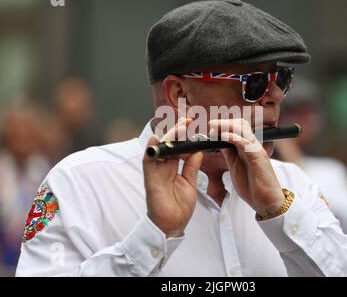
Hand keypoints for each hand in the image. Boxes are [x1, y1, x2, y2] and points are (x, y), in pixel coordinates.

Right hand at [143, 118, 203, 236]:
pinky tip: (156, 139)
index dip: (184, 134)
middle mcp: (164, 166)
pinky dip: (151, 150)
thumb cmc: (179, 206)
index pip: (178, 146)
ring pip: (160, 148)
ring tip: (180, 127)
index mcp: (173, 167)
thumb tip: (198, 150)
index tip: (193, 124)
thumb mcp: (190, 183)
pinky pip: (148, 161)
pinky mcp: (151, 178)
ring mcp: (156, 171)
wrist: (172, 225)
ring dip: (169, 137)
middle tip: (188, 120)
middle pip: (169, 144)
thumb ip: (192, 166)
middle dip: (177, 131)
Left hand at [209, 118, 284, 216]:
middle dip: (224, 122)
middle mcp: (252, 146)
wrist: (267, 202)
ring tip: (215, 127)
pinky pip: (246, 143)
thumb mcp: (235, 166)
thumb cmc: (252, 186)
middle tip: (211, 124)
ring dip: (227, 126)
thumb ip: (229, 153)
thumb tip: (219, 142)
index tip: (210, 126)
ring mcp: (256, 150)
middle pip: (241, 124)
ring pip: (244, 129)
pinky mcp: (259, 157)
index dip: (223, 125)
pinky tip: (224, 136)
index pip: (237, 128)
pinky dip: (235, 137)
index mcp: (246, 147)